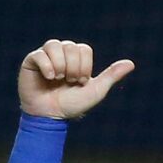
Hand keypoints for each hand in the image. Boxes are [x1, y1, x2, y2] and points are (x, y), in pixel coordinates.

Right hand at [18, 40, 134, 120]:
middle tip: (69, 82)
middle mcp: (61, 53)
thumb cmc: (73, 105)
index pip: (84, 49)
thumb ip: (111, 76)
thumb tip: (131, 63)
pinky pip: (40, 53)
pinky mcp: (31, 61)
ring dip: (60, 66)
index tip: (80, 82)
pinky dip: (47, 66)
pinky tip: (49, 78)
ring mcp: (45, 56)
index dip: (84, 66)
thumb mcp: (95, 90)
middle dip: (73, 68)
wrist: (50, 117)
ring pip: (55, 45)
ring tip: (58, 80)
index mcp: (76, 58)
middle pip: (70, 46)